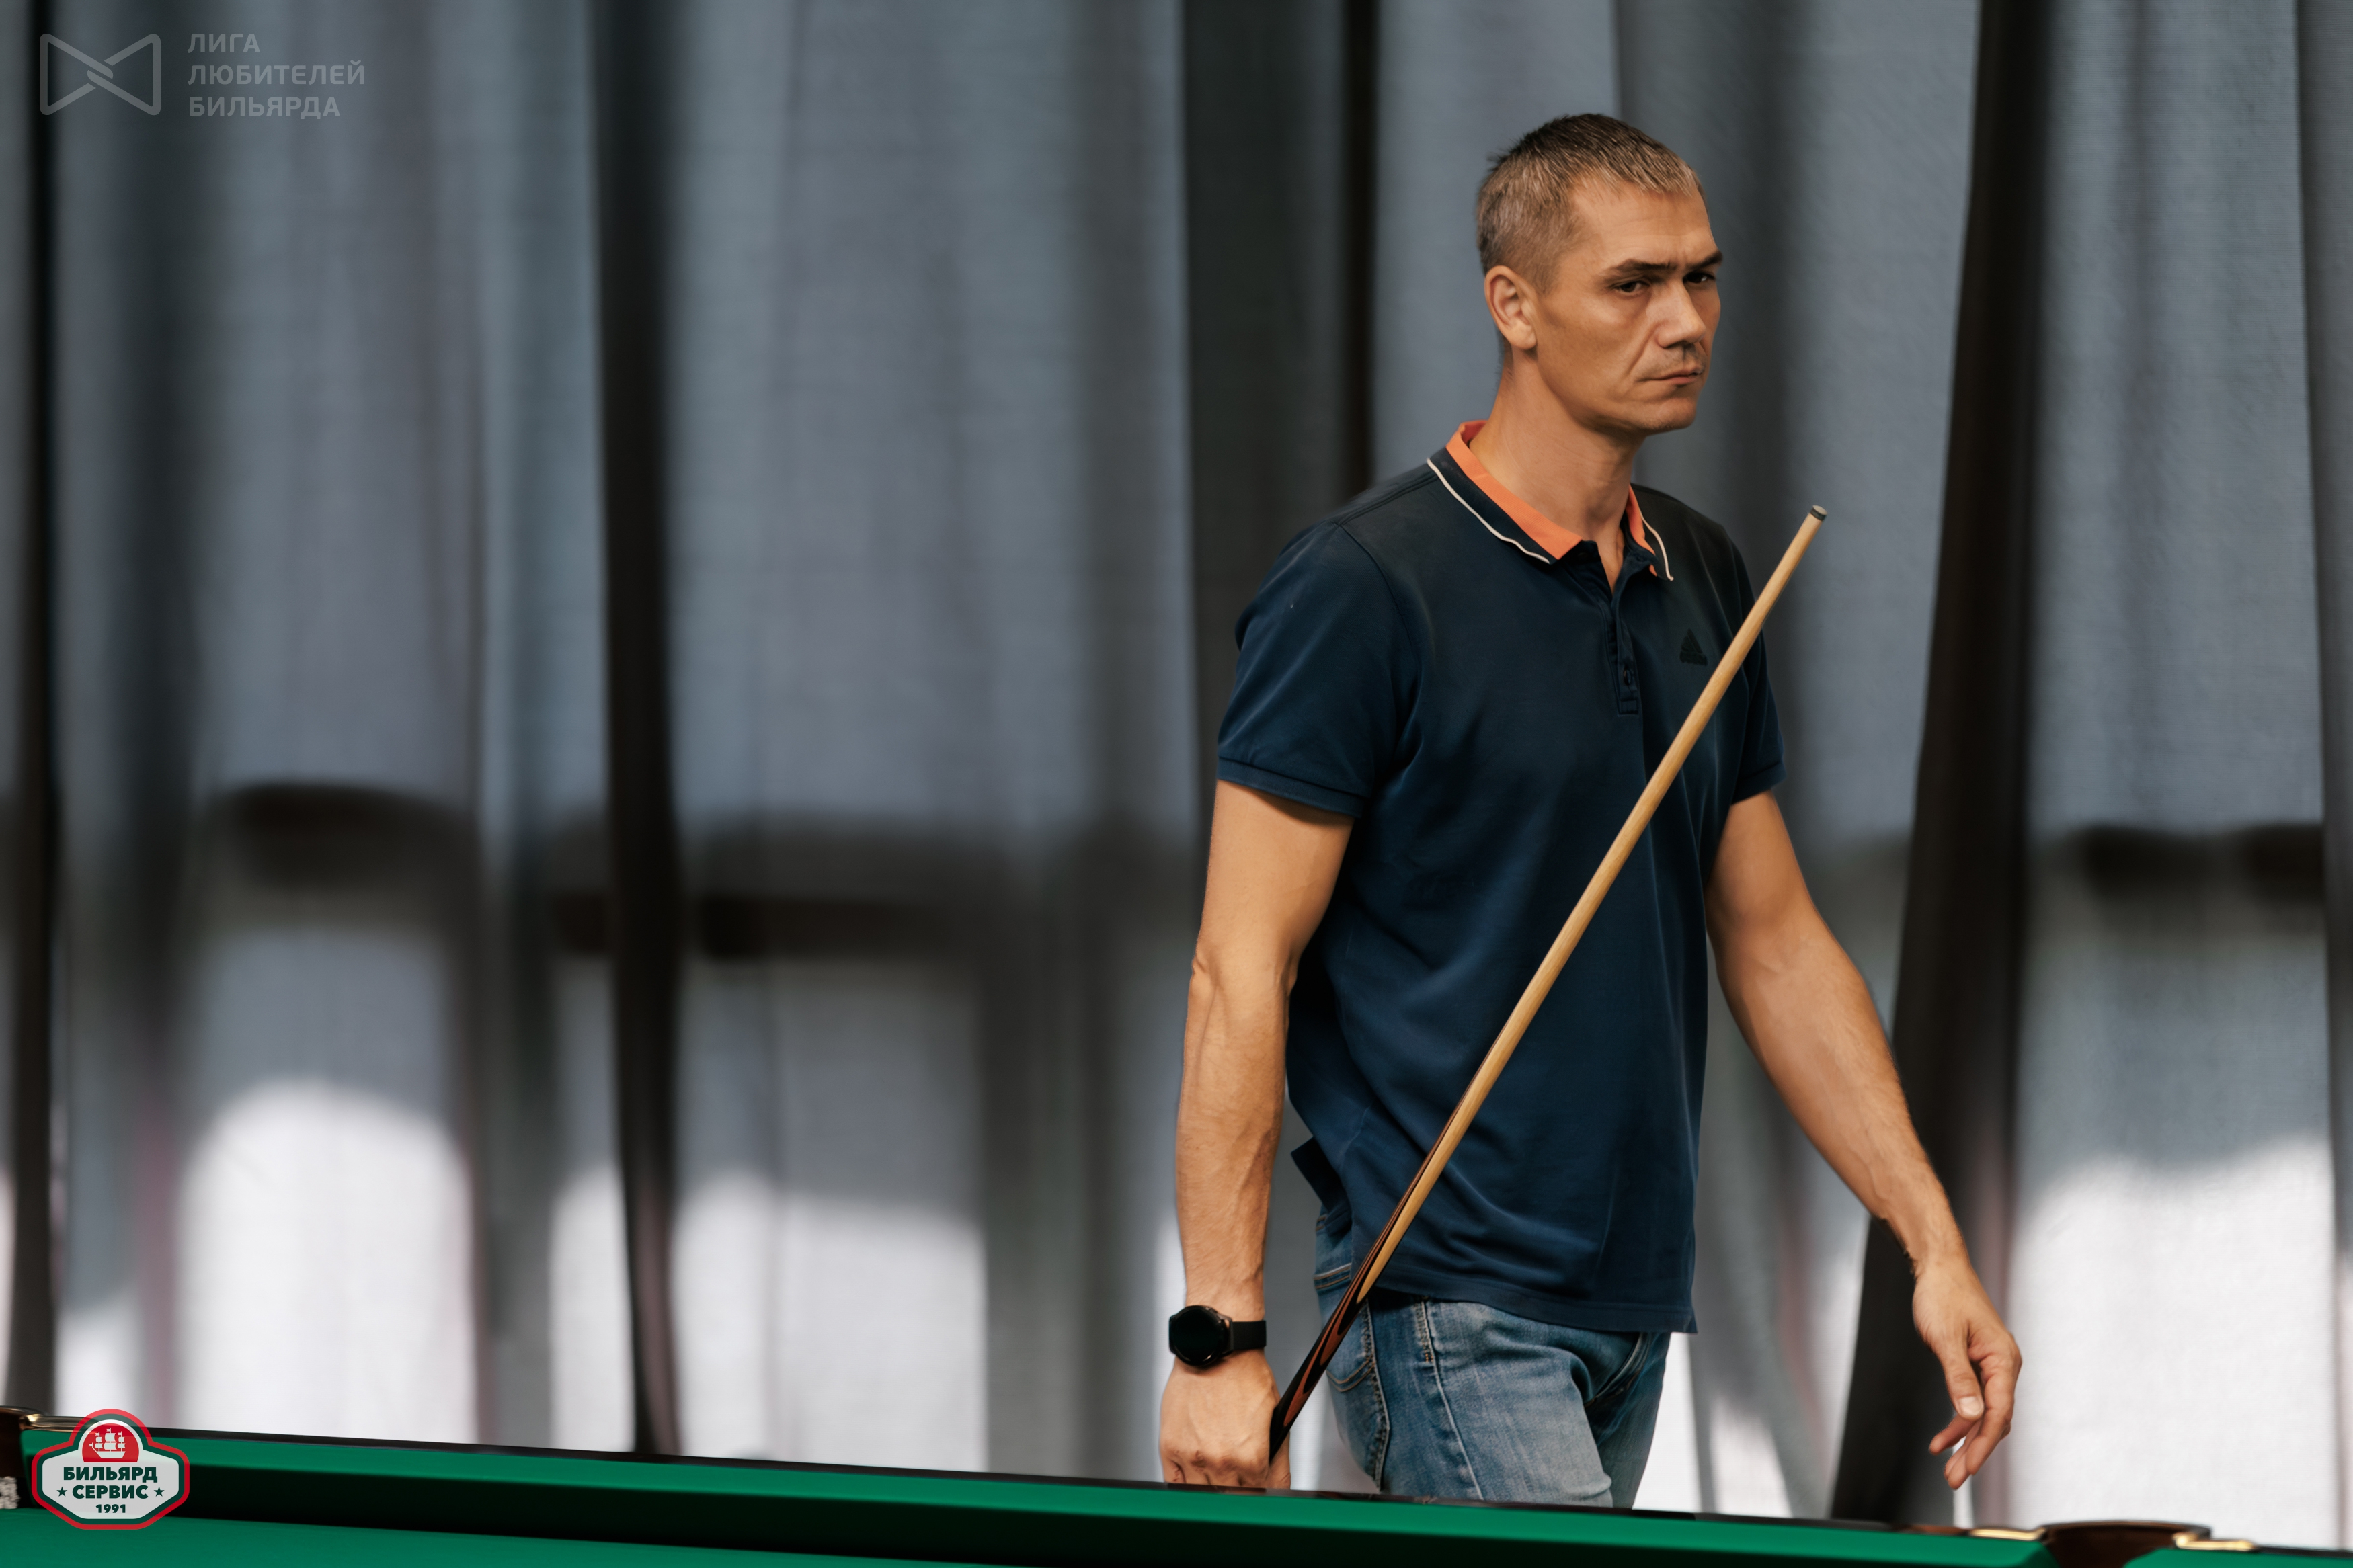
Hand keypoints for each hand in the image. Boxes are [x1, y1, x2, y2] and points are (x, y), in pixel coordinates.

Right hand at [1159, 1351, 1289, 1487]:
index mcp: (1252, 1458)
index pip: (1260, 1496)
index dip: (1262, 1493)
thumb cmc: (1246, 1377)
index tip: (1259, 1489)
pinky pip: (1176, 1484)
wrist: (1216, 1351)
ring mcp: (1193, 1457)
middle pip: (1232, 1499)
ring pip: (1205, 1494)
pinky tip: (1196, 1474)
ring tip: (1218, 1472)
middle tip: (1240, 1479)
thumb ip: (1278, 1460)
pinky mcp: (1171, 1447)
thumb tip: (1278, 1487)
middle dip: (1239, 1491)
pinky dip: (1186, 1484)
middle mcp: (1222, 1462)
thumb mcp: (1276, 1418)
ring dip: (1213, 1488)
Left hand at [1913, 1255, 2019, 1488]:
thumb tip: (1971, 1414)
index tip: (1968, 1468)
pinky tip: (1943, 1439)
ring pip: (1984, 1414)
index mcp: (2003, 1361)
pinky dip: (1959, 1421)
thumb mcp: (1945, 1337)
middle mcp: (2004, 1366)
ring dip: (1966, 1441)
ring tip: (1949, 1468)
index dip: (1983, 1443)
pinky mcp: (1979, 1365)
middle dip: (1974, 1451)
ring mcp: (1993, 1367)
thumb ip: (1958, 1377)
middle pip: (1994, 1420)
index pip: (1998, 1413)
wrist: (1940, 1268)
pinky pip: (1974, 1401)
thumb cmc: (1943, 1295)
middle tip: (1954, 1479)